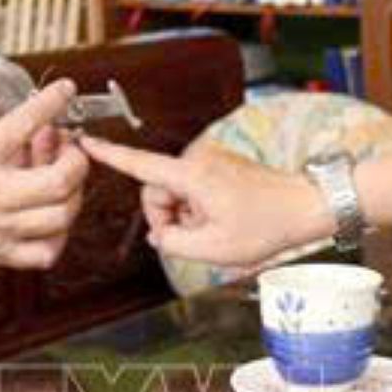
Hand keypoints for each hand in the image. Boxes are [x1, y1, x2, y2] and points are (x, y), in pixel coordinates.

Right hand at [0, 79, 88, 281]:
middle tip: (68, 146)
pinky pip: (45, 252)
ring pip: (61, 216)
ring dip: (73, 193)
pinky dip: (58, 235)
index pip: (25, 123)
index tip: (64, 90)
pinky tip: (48, 216)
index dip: (53, 101)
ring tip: (62, 179)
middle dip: (76, 157)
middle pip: (61, 179)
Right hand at [77, 135, 329, 268]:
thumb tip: (159, 235)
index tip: (84, 143)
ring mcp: (210, 161)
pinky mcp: (220, 166)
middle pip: (157, 190)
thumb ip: (173, 243)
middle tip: (196, 237)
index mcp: (192, 175)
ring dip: (187, 216)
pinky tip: (224, 220)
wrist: (306, 206)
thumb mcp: (213, 248)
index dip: (109, 156)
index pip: (140, 164)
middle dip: (167, 217)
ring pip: (176, 193)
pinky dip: (200, 208)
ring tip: (216, 228)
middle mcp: (198, 160)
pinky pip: (194, 189)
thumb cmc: (267, 224)